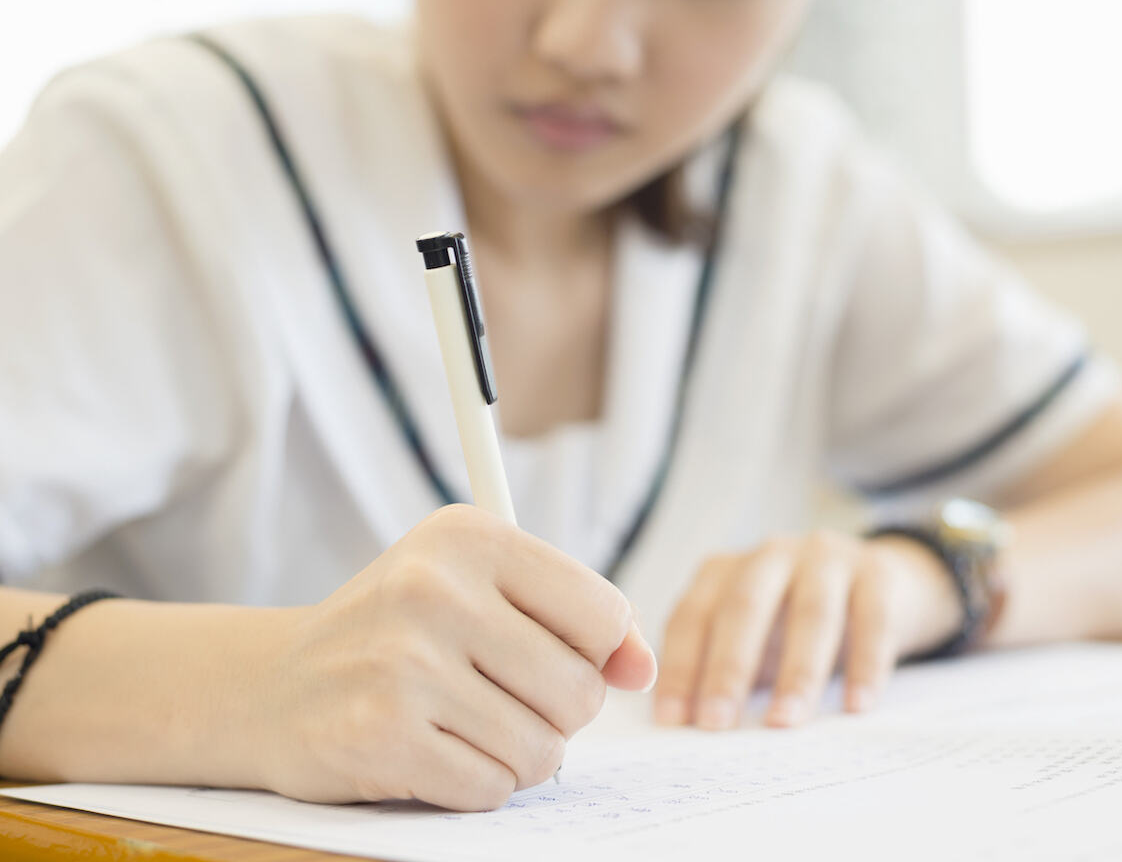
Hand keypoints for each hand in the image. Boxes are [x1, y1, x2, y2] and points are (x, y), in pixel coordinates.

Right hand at [252, 505, 655, 809]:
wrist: (272, 684)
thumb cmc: (399, 632)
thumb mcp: (480, 588)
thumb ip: (573, 619)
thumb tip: (644, 669)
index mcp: (470, 536)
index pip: (602, 613)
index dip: (598, 654)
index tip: (560, 659)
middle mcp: (434, 588)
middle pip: (579, 691)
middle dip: (557, 715)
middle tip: (504, 700)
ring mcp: (402, 662)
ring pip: (541, 750)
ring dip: (517, 756)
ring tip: (468, 727)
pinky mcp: (378, 735)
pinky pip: (489, 790)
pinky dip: (476, 786)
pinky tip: (436, 753)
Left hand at [653, 531, 961, 729]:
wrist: (880, 587)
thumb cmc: (792, 623)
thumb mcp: (748, 638)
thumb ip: (713, 668)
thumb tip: (684, 726)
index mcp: (725, 570)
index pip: (692, 616)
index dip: (680, 668)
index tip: (673, 722)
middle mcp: (770, 555)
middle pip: (744, 607)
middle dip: (728, 668)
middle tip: (717, 724)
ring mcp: (825, 559)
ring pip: (811, 613)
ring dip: (796, 672)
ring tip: (784, 722)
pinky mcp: (877, 573)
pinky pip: (872, 620)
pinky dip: (865, 665)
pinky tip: (856, 706)